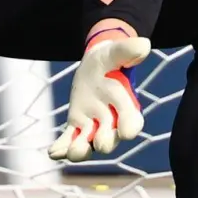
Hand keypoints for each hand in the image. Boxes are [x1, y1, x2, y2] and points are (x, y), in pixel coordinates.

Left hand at [49, 30, 149, 162]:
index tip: (127, 132)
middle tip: (100, 144)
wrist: (96, 64)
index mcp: (126, 104)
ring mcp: (93, 125)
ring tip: (73, 152)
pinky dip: (62, 147)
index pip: (132, 119)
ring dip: (81, 149)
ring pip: (89, 142)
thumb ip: (127, 51)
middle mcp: (112, 120)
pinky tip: (53, 153)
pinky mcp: (77, 125)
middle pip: (110, 136)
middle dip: (105, 141)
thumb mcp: (115, 52)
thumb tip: (144, 45)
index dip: (130, 125)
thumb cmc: (110, 58)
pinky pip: (70, 139)